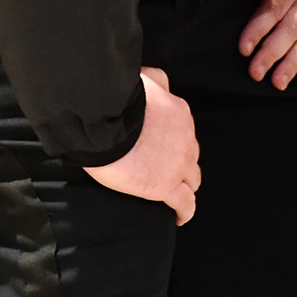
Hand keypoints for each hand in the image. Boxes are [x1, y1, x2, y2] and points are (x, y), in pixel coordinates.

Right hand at [84, 68, 200, 223]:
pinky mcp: (167, 186)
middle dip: (183, 162)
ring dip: (185, 184)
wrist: (105, 123)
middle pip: (192, 155)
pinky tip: (181, 217)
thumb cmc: (117, 101)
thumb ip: (155, 80)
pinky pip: (185, 203)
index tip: (165, 146)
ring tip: (175, 193)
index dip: (175, 140)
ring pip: (192, 178)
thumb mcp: (143, 79)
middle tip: (166, 169)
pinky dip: (185, 211)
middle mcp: (185, 138)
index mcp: (178, 112)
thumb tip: (159, 82)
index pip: (183, 129)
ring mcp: (179, 164)